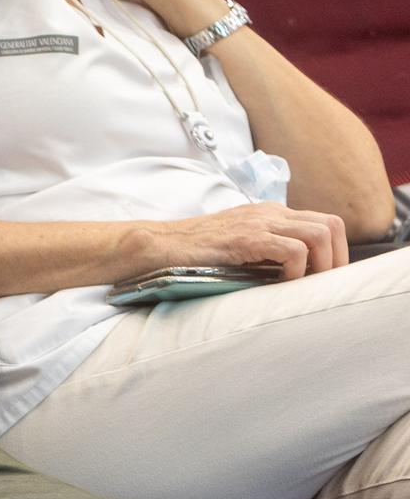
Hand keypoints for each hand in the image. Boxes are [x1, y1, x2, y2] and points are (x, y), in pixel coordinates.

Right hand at [143, 202, 348, 279]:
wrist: (160, 245)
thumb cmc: (196, 253)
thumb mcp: (241, 247)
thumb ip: (268, 253)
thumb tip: (301, 278)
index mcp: (270, 214)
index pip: (325, 223)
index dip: (336, 253)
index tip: (325, 279)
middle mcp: (270, 213)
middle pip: (332, 224)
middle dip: (337, 259)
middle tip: (322, 285)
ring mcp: (259, 222)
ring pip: (321, 234)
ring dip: (322, 265)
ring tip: (304, 285)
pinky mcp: (247, 237)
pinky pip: (294, 250)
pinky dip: (296, 271)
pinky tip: (278, 283)